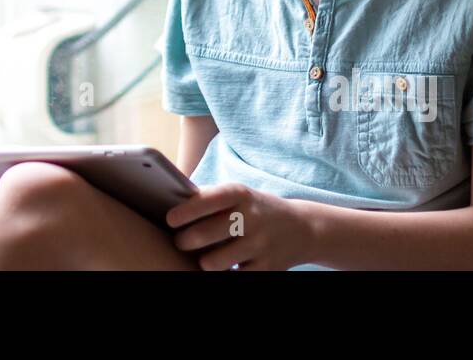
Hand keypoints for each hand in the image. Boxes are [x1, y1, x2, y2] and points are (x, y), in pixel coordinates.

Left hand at [165, 183, 318, 270]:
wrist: (302, 228)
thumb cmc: (255, 210)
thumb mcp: (239, 196)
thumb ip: (210, 199)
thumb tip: (172, 207)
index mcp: (241, 194)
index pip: (209, 200)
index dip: (187, 210)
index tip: (170, 219)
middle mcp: (252, 217)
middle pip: (206, 234)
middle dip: (185, 241)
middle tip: (180, 242)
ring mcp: (260, 244)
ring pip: (214, 262)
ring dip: (203, 262)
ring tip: (202, 258)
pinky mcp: (267, 269)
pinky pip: (234, 279)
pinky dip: (224, 275)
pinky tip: (223, 268)